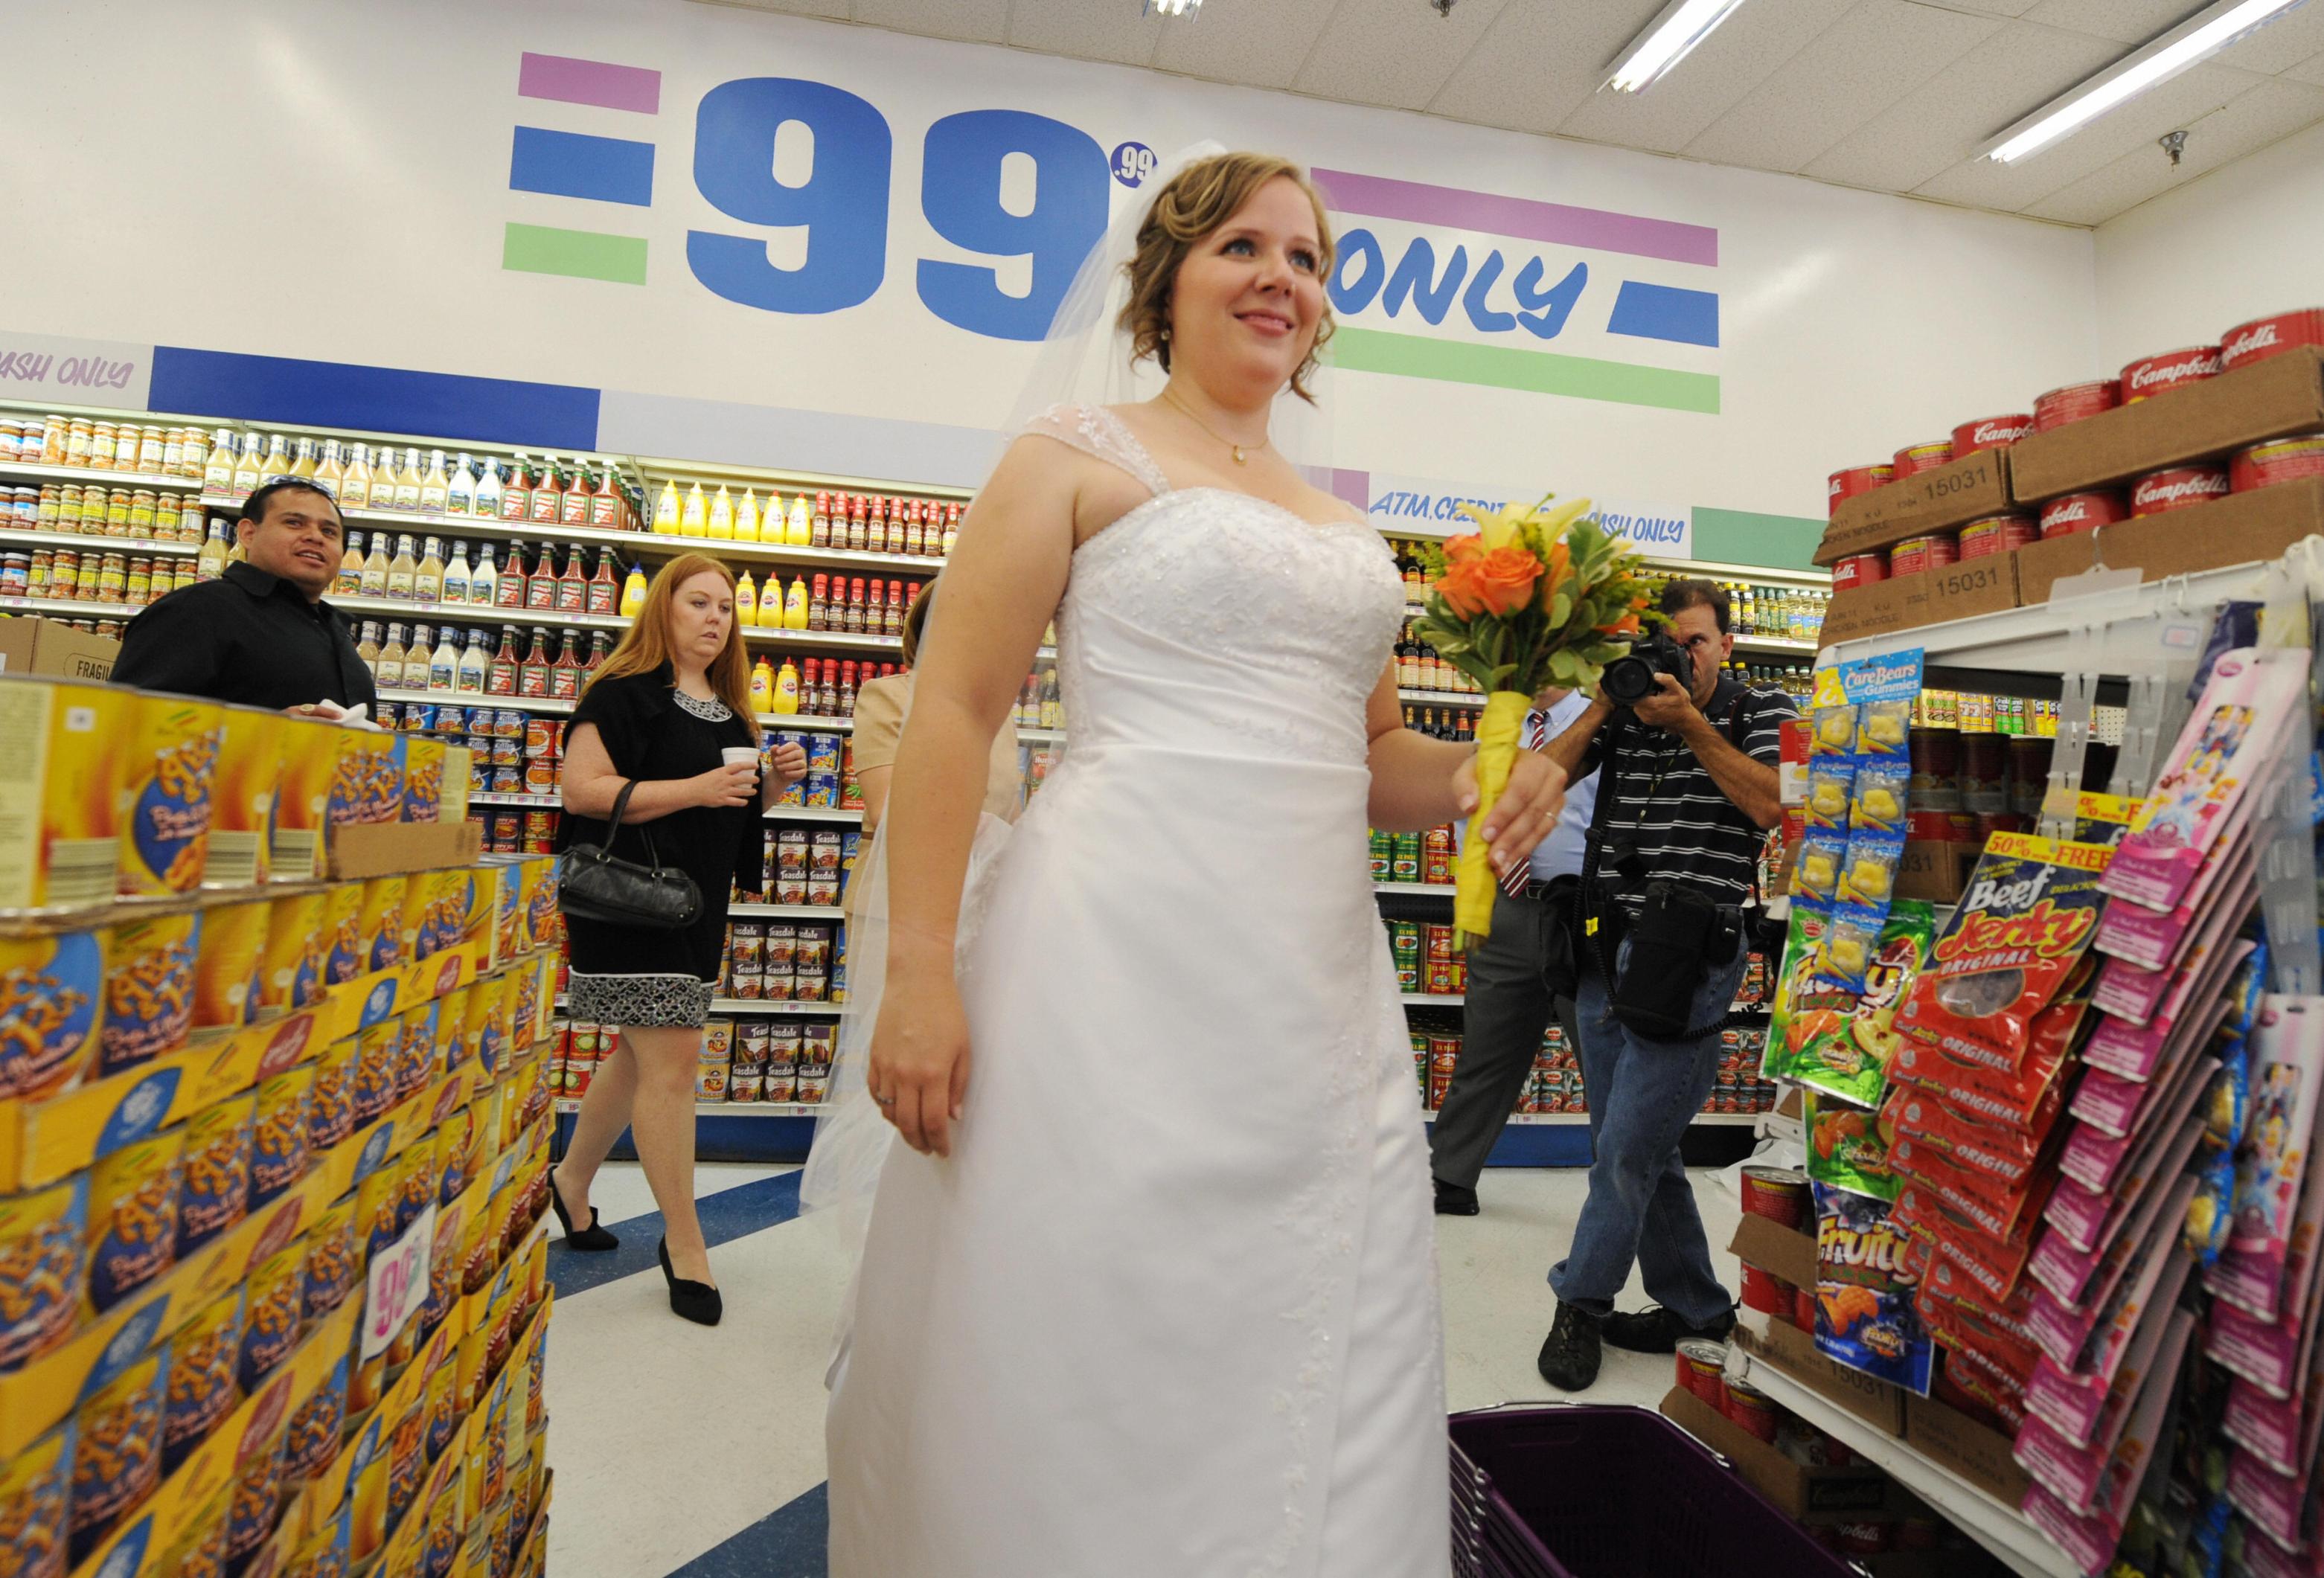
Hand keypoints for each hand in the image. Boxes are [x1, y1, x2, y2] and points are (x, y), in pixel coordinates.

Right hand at [692, 763, 758, 807]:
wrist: (692, 791)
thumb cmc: (702, 781)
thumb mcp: (714, 773)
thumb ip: (724, 774)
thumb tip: (734, 773)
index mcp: (722, 772)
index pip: (738, 766)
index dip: (748, 765)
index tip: (756, 765)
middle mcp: (724, 780)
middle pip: (743, 779)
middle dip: (752, 779)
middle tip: (757, 780)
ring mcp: (724, 791)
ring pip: (741, 791)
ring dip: (750, 791)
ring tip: (754, 791)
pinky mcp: (722, 800)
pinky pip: (735, 802)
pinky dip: (742, 802)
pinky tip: (745, 802)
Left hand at [766, 741, 808, 786]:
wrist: (780, 774)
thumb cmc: (779, 761)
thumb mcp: (774, 756)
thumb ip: (774, 750)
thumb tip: (774, 747)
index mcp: (795, 747)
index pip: (793, 745)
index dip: (785, 748)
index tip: (777, 752)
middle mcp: (801, 754)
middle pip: (797, 753)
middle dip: (785, 757)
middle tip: (776, 760)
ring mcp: (803, 763)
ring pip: (799, 763)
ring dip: (787, 765)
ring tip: (778, 767)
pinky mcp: (803, 772)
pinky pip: (800, 772)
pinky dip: (792, 773)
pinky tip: (785, 773)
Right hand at [867, 974, 971, 1156]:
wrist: (916, 981)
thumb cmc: (946, 1012)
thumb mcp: (963, 1049)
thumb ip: (958, 1085)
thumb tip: (952, 1116)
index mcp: (933, 1073)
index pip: (934, 1122)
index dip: (939, 1142)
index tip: (943, 1151)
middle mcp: (906, 1075)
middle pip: (908, 1124)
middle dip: (919, 1142)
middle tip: (927, 1149)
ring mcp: (886, 1067)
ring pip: (889, 1112)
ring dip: (901, 1127)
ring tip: (913, 1132)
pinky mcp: (873, 1059)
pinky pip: (876, 1094)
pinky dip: (885, 1107)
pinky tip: (896, 1109)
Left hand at [1455, 750, 1567, 878]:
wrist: (1500, 773)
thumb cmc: (1486, 771)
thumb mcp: (1470, 771)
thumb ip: (1465, 785)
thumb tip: (1469, 806)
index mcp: (1533, 762)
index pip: (1521, 790)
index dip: (1504, 814)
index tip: (1486, 834)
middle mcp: (1551, 779)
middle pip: (1532, 812)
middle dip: (1510, 838)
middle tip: (1492, 858)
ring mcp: (1556, 799)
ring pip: (1539, 828)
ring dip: (1517, 850)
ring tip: (1498, 866)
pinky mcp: (1554, 816)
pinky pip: (1540, 836)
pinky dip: (1522, 851)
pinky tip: (1506, 863)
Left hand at [1631, 673, 1700, 733]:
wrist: (1684, 719)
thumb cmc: (1681, 705)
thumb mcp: (1677, 689)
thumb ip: (1667, 680)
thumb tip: (1656, 675)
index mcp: (1652, 705)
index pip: (1635, 695)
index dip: (1638, 688)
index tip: (1644, 685)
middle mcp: (1647, 713)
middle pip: (1634, 699)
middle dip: (1642, 693)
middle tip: (1652, 691)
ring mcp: (1646, 718)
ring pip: (1636, 705)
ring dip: (1643, 699)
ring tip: (1654, 697)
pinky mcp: (1646, 721)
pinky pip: (1640, 710)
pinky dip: (1644, 705)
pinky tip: (1654, 703)